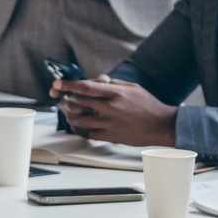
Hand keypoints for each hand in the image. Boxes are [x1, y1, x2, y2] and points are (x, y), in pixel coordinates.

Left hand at [52, 76, 176, 147]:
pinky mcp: (109, 136)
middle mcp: (110, 108)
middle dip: (64, 99)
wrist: (161, 125)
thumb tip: (94, 81)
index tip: (56, 84)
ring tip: (67, 110)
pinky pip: (87, 132)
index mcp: (115, 93)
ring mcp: (109, 124)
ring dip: (69, 114)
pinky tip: (78, 123)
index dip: (67, 85)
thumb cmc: (147, 104)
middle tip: (60, 97)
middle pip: (78, 102)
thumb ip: (112, 84)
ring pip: (78, 119)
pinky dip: (79, 127)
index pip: (85, 87)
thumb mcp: (131, 87)